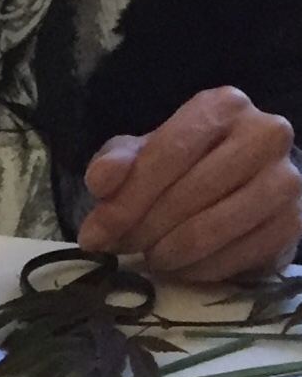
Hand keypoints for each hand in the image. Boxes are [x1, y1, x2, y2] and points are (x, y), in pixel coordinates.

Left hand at [77, 88, 301, 283]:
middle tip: (122, 248)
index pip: (169, 153)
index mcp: (224, 106)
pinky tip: (182, 266)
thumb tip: (101, 179)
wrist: (238, 189)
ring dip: (169, 253)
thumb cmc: (182, 168)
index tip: (95, 235)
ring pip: (212, 229)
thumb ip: (116, 163)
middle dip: (144, 230)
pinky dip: (198, 270)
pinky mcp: (293, 222)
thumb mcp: (140, 156)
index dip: (126, 200)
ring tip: (151, 256)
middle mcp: (265, 134)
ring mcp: (286, 179)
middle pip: (190, 193)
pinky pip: (235, 257)